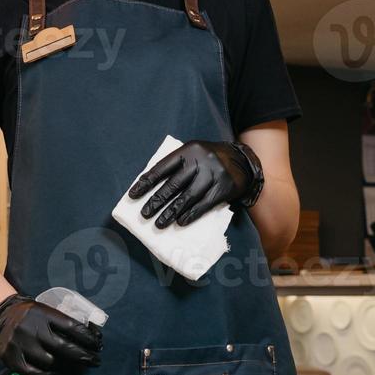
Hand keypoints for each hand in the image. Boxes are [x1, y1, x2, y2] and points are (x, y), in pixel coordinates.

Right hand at [0, 294, 101, 374]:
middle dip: (84, 356)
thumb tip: (89, 336)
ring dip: (64, 366)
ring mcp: (21, 345)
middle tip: (95, 360)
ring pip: (51, 362)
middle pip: (64, 347)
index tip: (97, 345)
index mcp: (43, 314)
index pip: (72, 327)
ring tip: (71, 365)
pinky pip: (35, 373)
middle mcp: (32, 329)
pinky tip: (55, 372)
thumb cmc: (29, 315)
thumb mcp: (44, 310)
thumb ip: (61, 321)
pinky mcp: (12, 359)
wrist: (0, 315)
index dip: (88, 338)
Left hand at [127, 140, 257, 227]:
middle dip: (157, 200)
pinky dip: (191, 214)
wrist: (241, 160)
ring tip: (159, 223)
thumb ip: (176, 166)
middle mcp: (200, 161)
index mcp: (188, 150)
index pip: (162, 167)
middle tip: (144, 214)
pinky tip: (180, 222)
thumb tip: (151, 188)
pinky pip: (204, 204)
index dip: (146, 182)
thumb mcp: (193, 154)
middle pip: (174, 184)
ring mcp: (212, 175)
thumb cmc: (209, 160)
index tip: (133, 195)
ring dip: (171, 212)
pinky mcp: (223, 188)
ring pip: (188, 197)